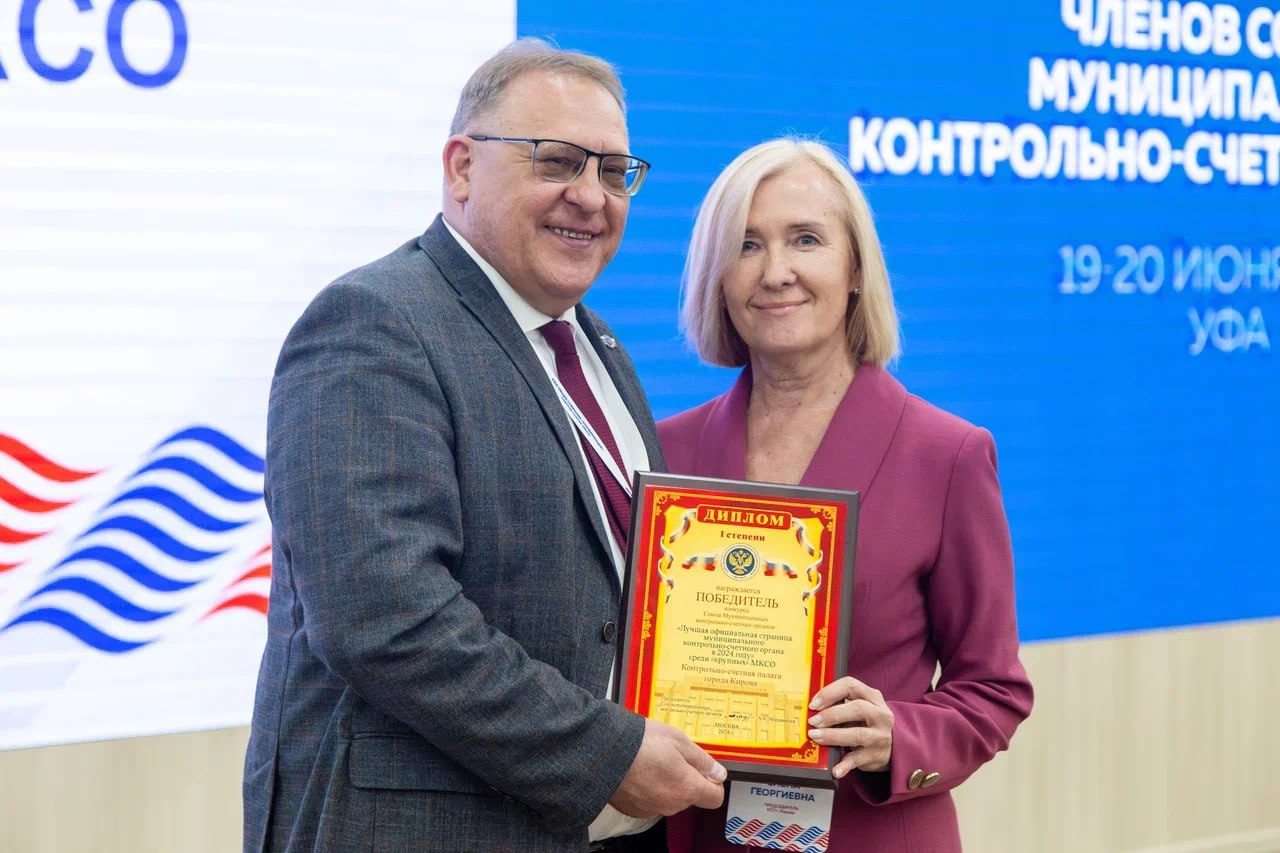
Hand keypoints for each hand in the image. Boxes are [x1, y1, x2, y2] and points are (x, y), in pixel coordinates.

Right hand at [609, 718, 726, 816]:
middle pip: (690, 796)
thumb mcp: (678, 740)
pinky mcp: (634, 809)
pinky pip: (650, 801)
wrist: (603, 750)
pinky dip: (649, 789)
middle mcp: (671, 804)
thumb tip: (717, 772)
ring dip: (667, 783)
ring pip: (670, 798)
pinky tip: (640, 770)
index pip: (715, 797)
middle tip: (673, 756)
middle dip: (686, 779)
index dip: (713, 782)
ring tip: (653, 760)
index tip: (705, 770)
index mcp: (687, 787)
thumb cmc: (639, 742)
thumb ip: (702, 760)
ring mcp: (652, 809)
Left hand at [807, 676, 894, 778]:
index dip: (830, 692)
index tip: (814, 703)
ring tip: (816, 737)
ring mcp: (880, 736)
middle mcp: (880, 715)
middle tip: (813, 721)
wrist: (893, 745)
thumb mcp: (859, 706)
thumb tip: (812, 707)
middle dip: (832, 715)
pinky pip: (858, 760)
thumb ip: (840, 703)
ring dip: (833, 736)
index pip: (851, 686)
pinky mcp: (876, 756)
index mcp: (873, 697)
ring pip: (857, 734)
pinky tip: (835, 770)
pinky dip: (845, 766)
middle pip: (857, 709)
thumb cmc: (867, 721)